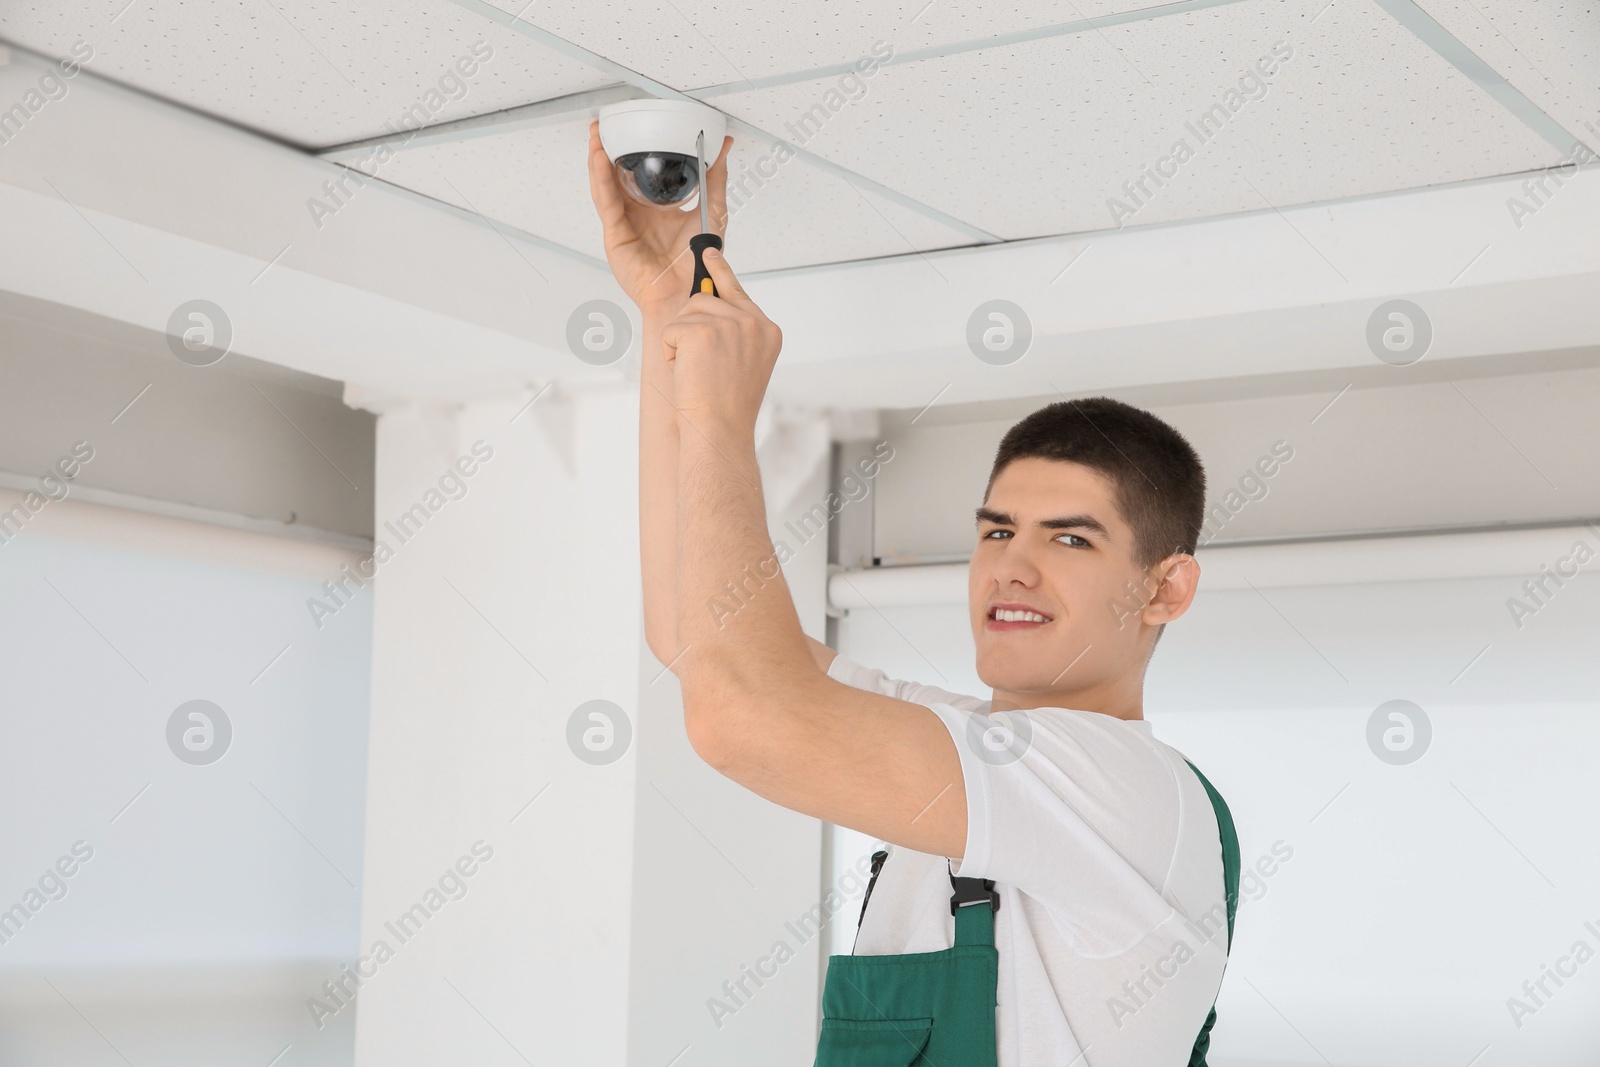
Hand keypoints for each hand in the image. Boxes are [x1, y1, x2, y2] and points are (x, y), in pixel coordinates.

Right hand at [587, 119, 732, 316]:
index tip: (629, 126)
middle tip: (602, 125)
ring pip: (604, 187)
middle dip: (605, 150)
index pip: (637, 174)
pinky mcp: (616, 236)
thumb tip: (725, 146)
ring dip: (597, 161)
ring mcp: (624, 225)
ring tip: (596, 137)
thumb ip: (716, 177)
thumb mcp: (711, 209)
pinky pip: (607, 204)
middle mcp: (637, 215)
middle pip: (614, 177)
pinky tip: (600, 162)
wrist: (691, 293)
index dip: (630, 150)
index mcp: (655, 209)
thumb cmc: (698, 262)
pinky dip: (602, 181)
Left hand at [660, 249, 781, 436]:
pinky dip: (670, 351)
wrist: (719, 430)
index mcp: (767, 331)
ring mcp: (729, 324)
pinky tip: (687, 373)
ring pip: (687, 313)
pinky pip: (671, 329)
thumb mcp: (743, 363)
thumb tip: (706, 299)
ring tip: (697, 373)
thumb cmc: (726, 408)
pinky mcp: (701, 330)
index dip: (720, 271)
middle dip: (692, 328)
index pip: (738, 290)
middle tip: (703, 367)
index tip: (709, 252)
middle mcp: (753, 323)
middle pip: (705, 299)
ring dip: (682, 342)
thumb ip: (734, 331)